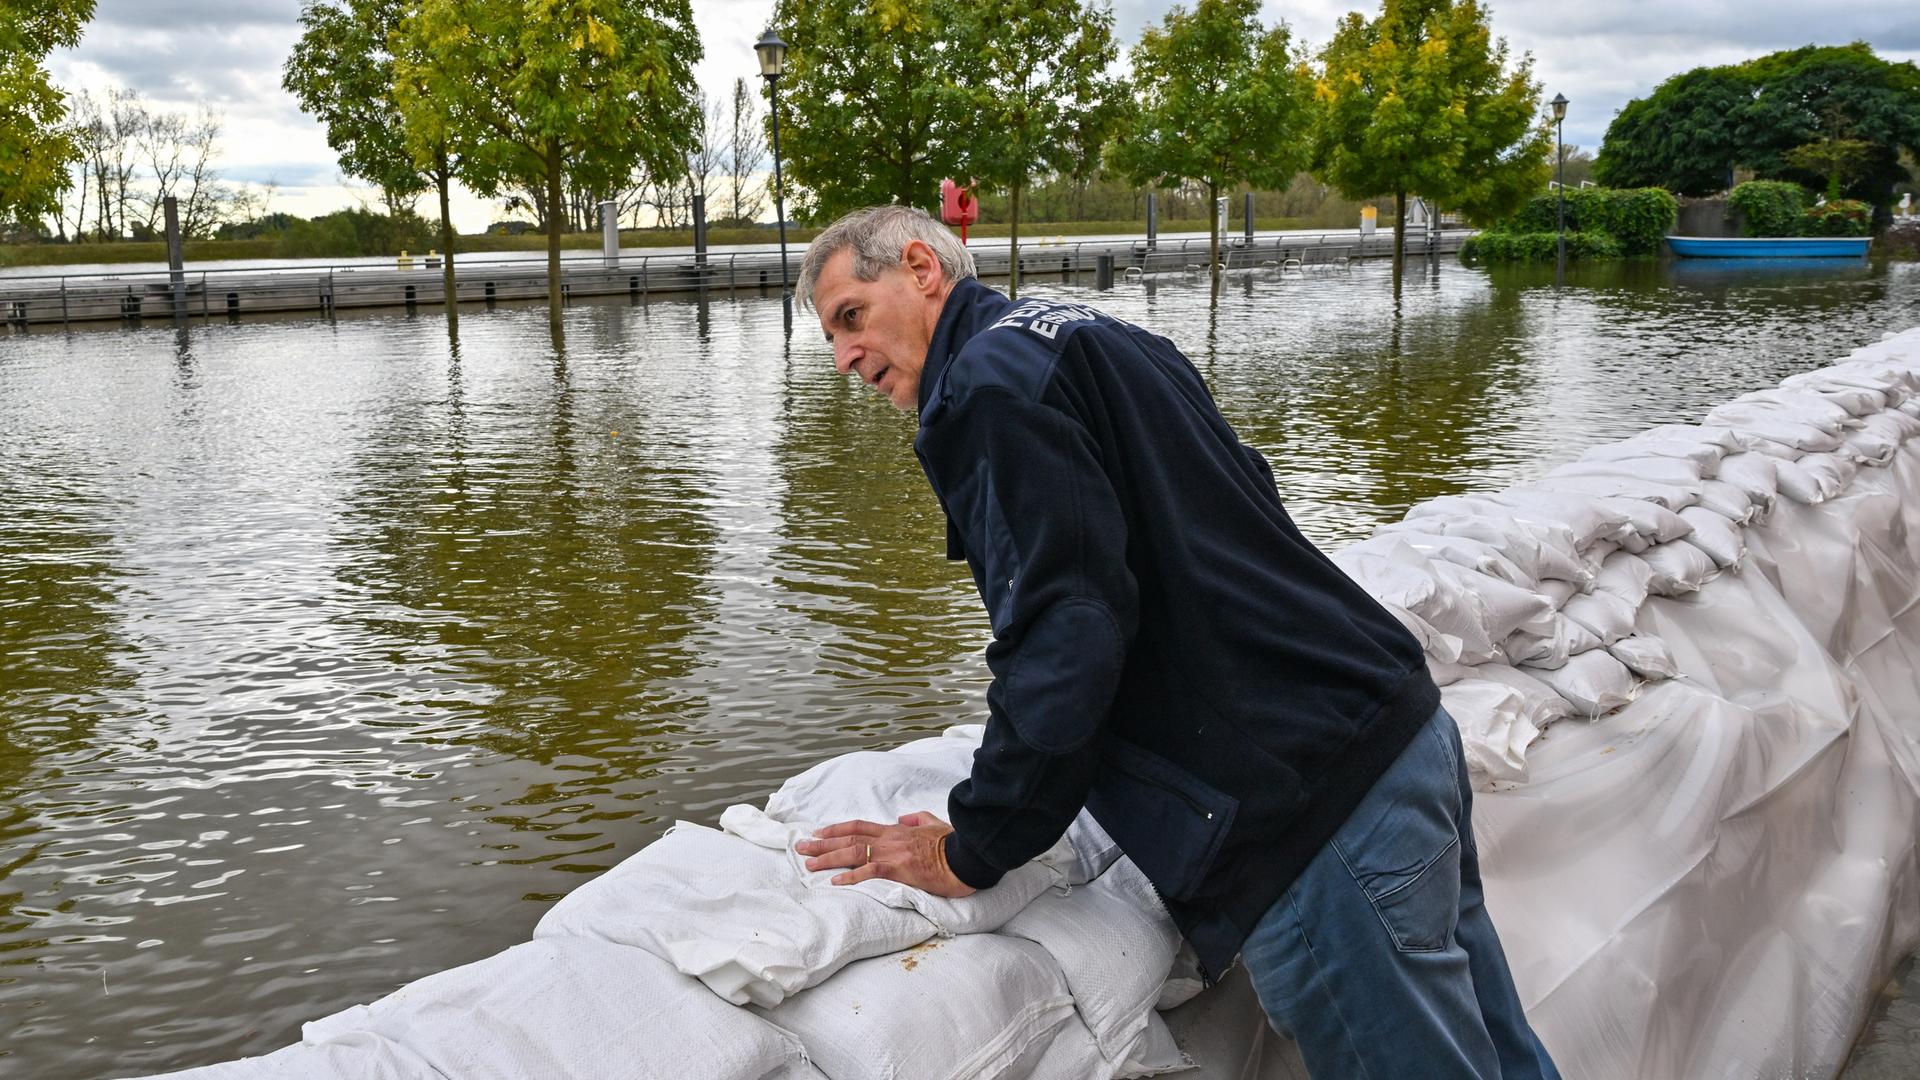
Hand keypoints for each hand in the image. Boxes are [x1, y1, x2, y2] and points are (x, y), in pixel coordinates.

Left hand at [794, 811, 976, 897]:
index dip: (836, 829)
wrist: (968, 855)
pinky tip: (835, 881)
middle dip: (822, 844)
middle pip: (849, 839)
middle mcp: (890, 839)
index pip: (859, 827)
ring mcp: (893, 853)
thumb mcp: (934, 823)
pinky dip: (850, 876)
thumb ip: (917, 819)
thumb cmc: (954, 842)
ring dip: (828, 858)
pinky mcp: (900, 869)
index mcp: (896, 830)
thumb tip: (902, 817)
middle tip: (801, 848)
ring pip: (853, 853)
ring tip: (808, 865)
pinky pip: (869, 871)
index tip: (818, 833)